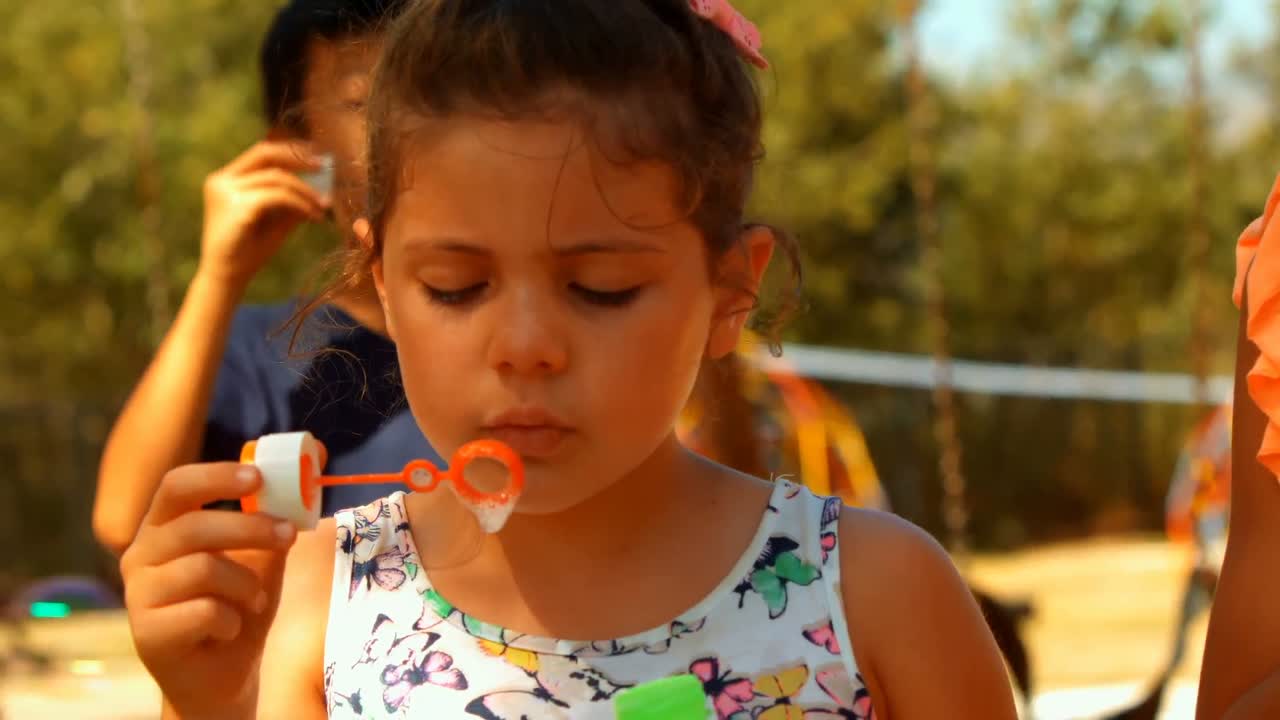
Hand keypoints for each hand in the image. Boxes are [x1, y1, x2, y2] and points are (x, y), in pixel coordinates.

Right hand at [120, 463, 297, 715]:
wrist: (222, 673)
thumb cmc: (238, 604)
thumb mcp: (262, 557)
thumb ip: (274, 518)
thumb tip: (316, 463)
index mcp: (164, 526)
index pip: (177, 485)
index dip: (216, 477)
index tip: (258, 477)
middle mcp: (142, 554)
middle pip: (193, 525)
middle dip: (250, 528)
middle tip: (287, 535)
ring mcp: (138, 593)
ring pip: (203, 569)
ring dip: (245, 585)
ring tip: (253, 600)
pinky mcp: (146, 631)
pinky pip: (204, 611)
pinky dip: (232, 620)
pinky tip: (229, 630)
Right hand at [197, 141, 329, 288]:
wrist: (228, 278)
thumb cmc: (249, 251)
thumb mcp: (275, 219)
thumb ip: (291, 199)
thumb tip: (319, 184)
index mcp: (225, 180)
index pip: (261, 154)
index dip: (290, 151)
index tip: (316, 157)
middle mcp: (221, 181)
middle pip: (265, 153)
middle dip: (298, 158)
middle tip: (324, 167)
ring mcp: (226, 192)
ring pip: (277, 178)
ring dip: (306, 191)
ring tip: (324, 207)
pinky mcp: (237, 207)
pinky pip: (279, 196)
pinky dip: (301, 204)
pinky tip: (315, 217)